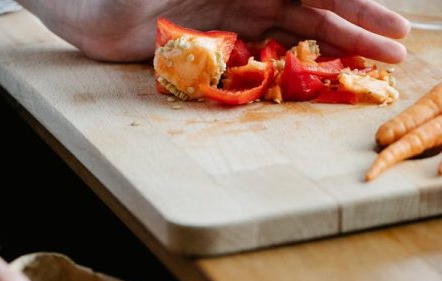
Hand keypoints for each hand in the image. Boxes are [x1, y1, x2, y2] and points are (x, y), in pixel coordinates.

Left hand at [18, 0, 409, 62]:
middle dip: (356, 25)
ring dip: (333, 44)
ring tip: (371, 62)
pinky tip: (317, 69)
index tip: (388, 21)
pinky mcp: (214, 40)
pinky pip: (262, 49)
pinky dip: (291, 58)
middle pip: (313, 5)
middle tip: (397, 47)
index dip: (352, 2)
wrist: (87, 6)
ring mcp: (232, 13)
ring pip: (294, 28)